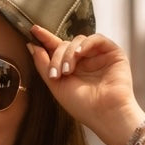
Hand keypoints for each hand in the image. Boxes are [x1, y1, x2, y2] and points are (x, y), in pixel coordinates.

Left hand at [27, 24, 143, 144]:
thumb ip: (43, 65)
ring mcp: (98, 56)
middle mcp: (84, 61)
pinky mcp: (113, 53)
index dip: (45, 39)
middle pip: (64, 45)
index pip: (56, 49)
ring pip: (78, 41)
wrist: (105, 114)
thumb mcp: (56, 85)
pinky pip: (97, 39)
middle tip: (55, 75)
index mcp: (71, 68)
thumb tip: (31, 45)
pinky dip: (85, 44)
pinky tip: (79, 54)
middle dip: (56, 57)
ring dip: (69, 54)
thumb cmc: (82, 105)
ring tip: (67, 72)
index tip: (33, 30)